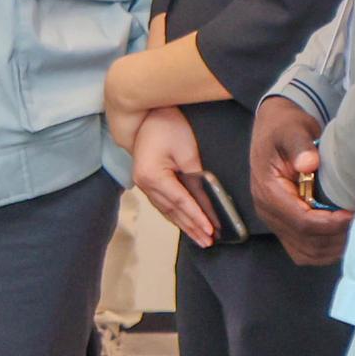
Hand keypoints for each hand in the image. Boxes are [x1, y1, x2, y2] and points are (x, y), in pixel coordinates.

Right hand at [130, 104, 214, 244]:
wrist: (147, 114)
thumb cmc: (167, 126)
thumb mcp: (187, 151)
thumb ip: (196, 177)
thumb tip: (207, 200)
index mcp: (152, 176)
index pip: (180, 202)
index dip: (197, 217)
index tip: (210, 230)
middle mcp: (144, 184)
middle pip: (172, 211)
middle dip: (192, 227)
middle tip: (208, 241)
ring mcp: (143, 184)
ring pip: (166, 210)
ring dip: (184, 225)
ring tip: (200, 238)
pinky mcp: (147, 182)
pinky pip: (163, 204)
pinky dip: (175, 215)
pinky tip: (185, 223)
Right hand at [250, 92, 350, 263]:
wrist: (273, 129)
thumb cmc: (284, 128)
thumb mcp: (291, 129)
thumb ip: (300, 145)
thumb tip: (309, 163)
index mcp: (268, 192)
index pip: (301, 221)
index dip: (330, 223)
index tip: (353, 213)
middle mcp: (268, 212)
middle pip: (305, 242)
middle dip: (336, 237)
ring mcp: (275, 221)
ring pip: (306, 252)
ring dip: (333, 247)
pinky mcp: (285, 225)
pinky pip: (304, 250)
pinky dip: (326, 250)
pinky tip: (344, 237)